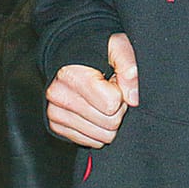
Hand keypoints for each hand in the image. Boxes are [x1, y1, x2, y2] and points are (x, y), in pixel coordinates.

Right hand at [45, 32, 139, 147]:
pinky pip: (90, 142)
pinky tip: (93, 112)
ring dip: (108, 122)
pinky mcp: (55, 126)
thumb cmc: (95, 50)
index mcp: (72, 76)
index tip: (115, 83)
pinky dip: (97, 130)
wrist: (68, 55)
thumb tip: (133, 99)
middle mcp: (59, 96)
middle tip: (110, 93)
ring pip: (101, 137)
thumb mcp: (116, 46)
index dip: (121, 94)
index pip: (112, 104)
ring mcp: (55, 113)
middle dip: (116, 110)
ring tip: (101, 102)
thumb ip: (128, 66)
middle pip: (109, 124)